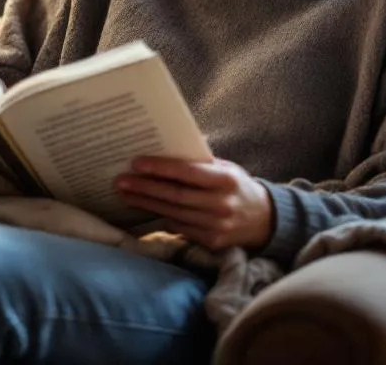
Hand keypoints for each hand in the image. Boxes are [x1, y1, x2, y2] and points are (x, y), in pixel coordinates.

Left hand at [115, 156, 273, 251]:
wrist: (265, 221)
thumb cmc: (237, 187)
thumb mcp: (226, 168)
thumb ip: (201, 160)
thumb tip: (169, 142)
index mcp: (226, 180)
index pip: (187, 172)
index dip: (160, 168)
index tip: (137, 163)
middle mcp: (221, 204)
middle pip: (175, 196)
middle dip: (145, 188)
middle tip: (121, 181)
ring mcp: (216, 226)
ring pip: (173, 213)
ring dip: (146, 204)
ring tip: (125, 194)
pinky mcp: (211, 243)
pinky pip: (179, 228)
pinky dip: (162, 218)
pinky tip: (145, 208)